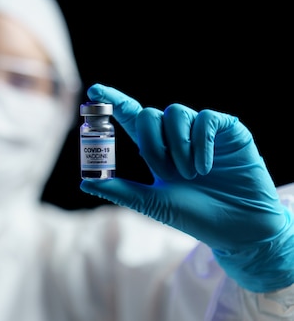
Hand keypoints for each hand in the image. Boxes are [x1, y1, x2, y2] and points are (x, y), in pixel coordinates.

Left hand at [79, 83, 293, 291]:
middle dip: (152, 142)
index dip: (114, 102)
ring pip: (175, 113)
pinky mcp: (228, 130)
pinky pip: (205, 118)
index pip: (132, 118)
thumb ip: (121, 190)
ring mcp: (202, 132)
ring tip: (190, 174)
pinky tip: (206, 167)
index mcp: (157, 150)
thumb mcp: (153, 202)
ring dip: (178, 146)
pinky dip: (201, 143)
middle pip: (149, 114)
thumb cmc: (195, 216)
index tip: (94, 91)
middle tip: (166, 170)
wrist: (236, 229)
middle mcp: (177, 137)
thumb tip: (85, 182)